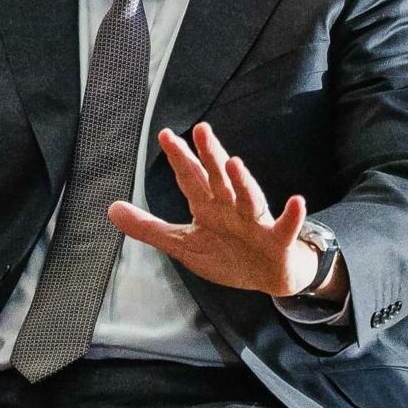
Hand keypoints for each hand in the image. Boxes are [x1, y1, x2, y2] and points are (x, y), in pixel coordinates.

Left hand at [110, 123, 320, 296]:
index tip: (165, 135)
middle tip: (200, 130)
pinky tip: (296, 202)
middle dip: (209, 156)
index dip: (179, 159)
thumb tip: (110, 209)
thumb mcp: (182, 244)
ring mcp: (255, 222)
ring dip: (242, 181)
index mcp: (208, 208)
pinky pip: (285, 227)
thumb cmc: (227, 256)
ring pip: (249, 198)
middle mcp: (231, 209)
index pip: (191, 179)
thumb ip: (148, 227)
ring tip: (233, 162)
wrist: (268, 278)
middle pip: (218, 180)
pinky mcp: (277, 240)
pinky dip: (292, 215)